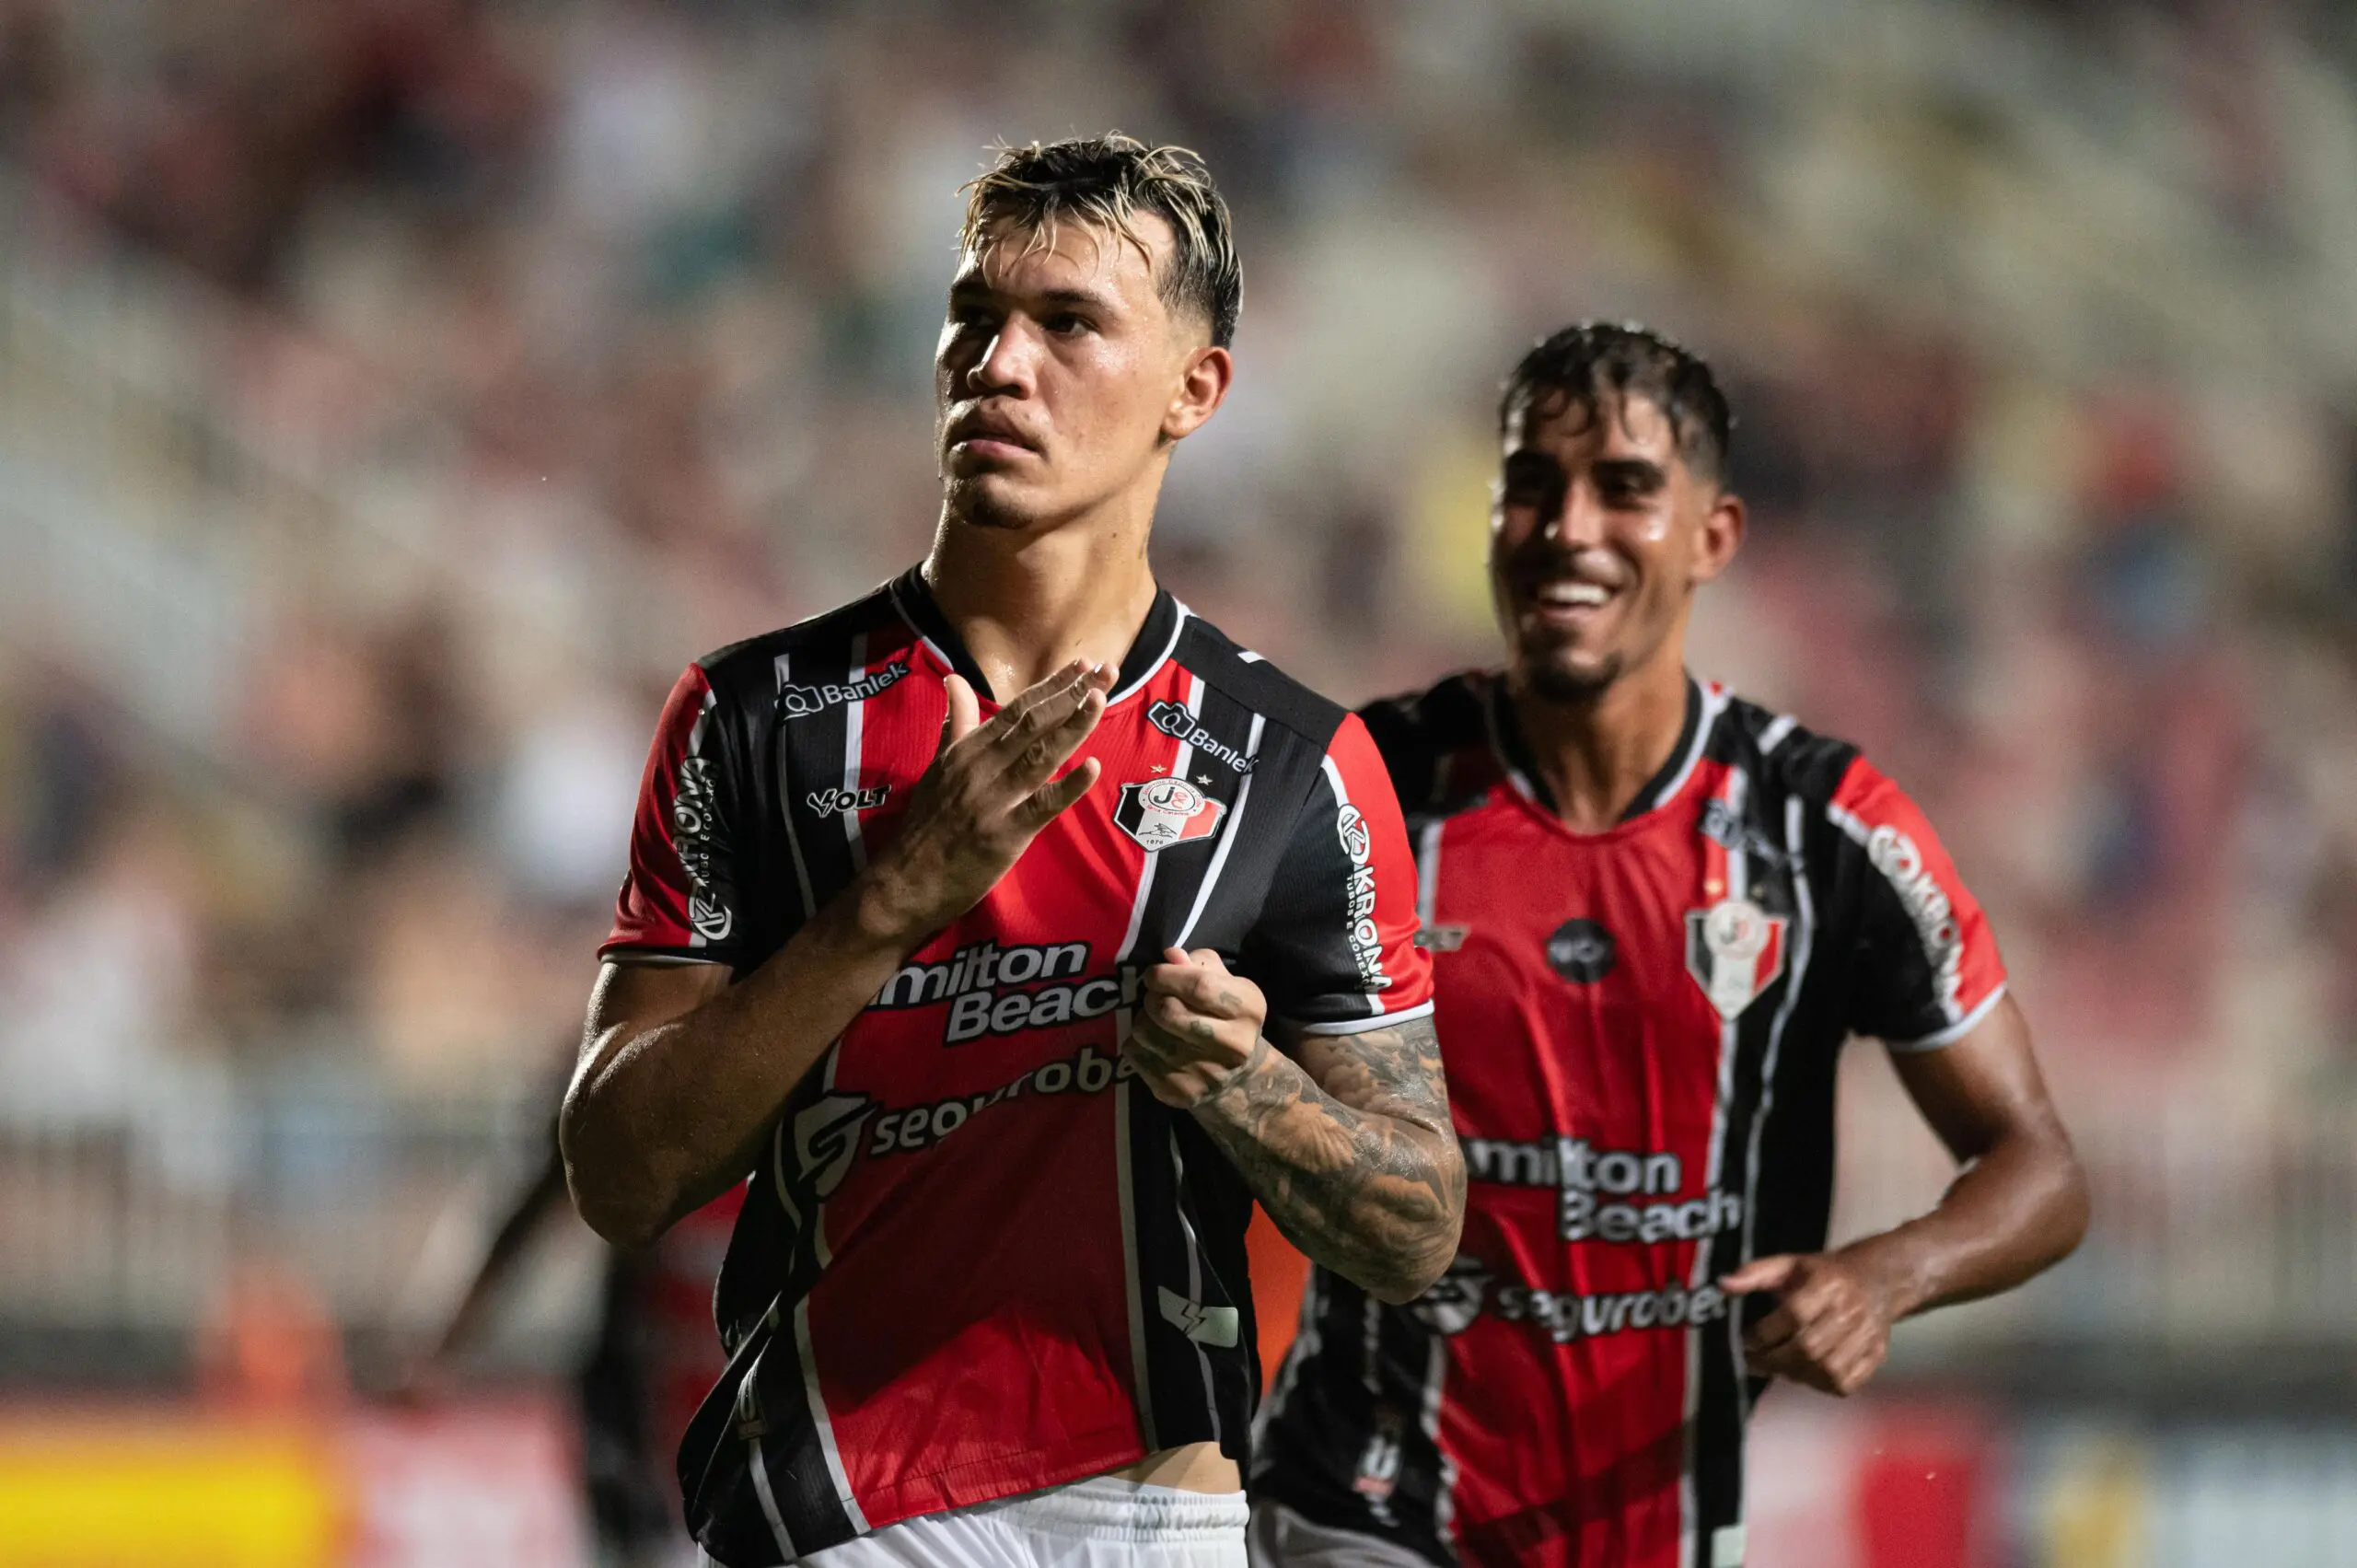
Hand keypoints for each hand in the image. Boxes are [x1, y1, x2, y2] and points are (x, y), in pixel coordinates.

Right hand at [861, 661, 1111, 941]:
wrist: (906, 879)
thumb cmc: (926, 824)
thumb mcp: (937, 765)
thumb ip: (956, 723)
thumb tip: (954, 679)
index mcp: (967, 750)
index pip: (1016, 710)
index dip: (1050, 686)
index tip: (1080, 665)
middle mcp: (982, 768)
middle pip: (1033, 724)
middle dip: (1072, 695)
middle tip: (1106, 671)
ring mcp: (994, 800)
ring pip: (1040, 756)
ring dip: (1073, 727)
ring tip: (1099, 699)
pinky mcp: (1005, 835)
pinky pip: (1042, 807)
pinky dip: (1068, 787)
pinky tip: (1093, 768)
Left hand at [1123, 947, 1269, 1108]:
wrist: (1237, 1076)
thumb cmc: (1225, 1017)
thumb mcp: (1223, 983)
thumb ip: (1198, 964)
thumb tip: (1170, 956)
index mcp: (1248, 1010)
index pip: (1199, 986)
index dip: (1167, 975)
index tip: (1154, 974)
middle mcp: (1234, 1045)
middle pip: (1169, 1012)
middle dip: (1151, 997)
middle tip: (1153, 996)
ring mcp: (1207, 1074)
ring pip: (1147, 1033)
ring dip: (1142, 1019)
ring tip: (1154, 1020)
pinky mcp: (1182, 1093)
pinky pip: (1136, 1056)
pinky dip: (1136, 1043)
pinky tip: (1152, 1042)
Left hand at [1722, 1248, 1907, 1396]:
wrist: (1877, 1281)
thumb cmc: (1822, 1274)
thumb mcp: (1789, 1264)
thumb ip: (1755, 1273)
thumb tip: (1722, 1285)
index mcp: (1827, 1285)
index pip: (1794, 1315)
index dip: (1764, 1333)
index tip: (1745, 1341)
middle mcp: (1850, 1312)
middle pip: (1810, 1348)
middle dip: (1774, 1360)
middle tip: (1754, 1361)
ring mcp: (1867, 1337)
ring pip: (1828, 1371)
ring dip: (1796, 1375)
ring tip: (1778, 1367)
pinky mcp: (1876, 1356)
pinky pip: (1845, 1384)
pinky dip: (1820, 1385)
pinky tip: (1806, 1374)